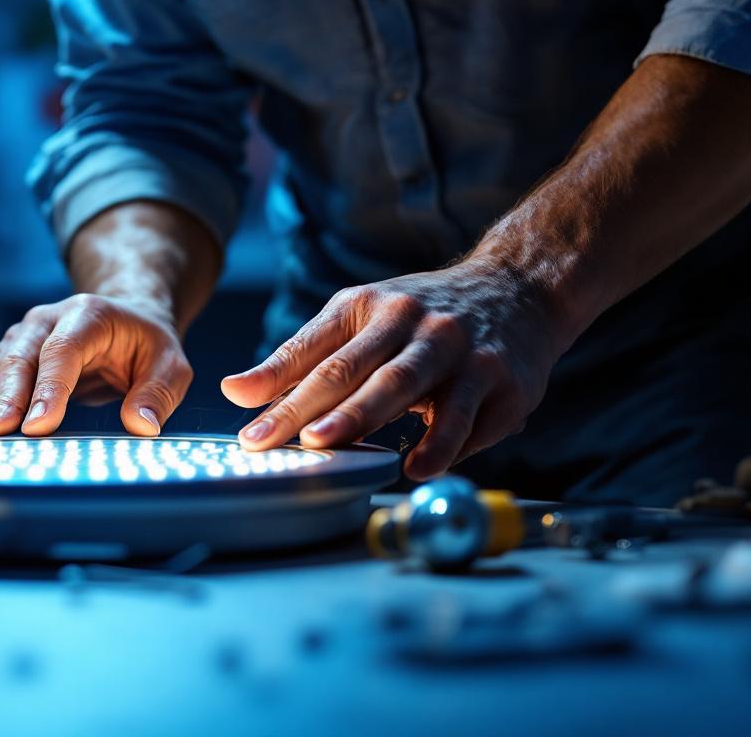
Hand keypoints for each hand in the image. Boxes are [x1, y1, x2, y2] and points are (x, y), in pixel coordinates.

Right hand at [0, 293, 193, 436]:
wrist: (126, 320)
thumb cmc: (148, 346)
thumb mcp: (171, 364)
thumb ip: (158, 393)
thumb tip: (140, 427)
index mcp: (88, 314)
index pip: (63, 350)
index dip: (49, 387)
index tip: (39, 425)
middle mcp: (48, 320)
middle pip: (22, 358)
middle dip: (8, 397)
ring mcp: (25, 337)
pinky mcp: (12, 357)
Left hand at [221, 258, 565, 478]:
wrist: (521, 288)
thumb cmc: (421, 316)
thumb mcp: (357, 319)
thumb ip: (298, 358)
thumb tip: (235, 391)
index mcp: (366, 307)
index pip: (313, 351)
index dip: (276, 390)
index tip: (249, 431)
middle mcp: (411, 321)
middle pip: (354, 369)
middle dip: (316, 408)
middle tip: (286, 442)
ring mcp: (458, 348)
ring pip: (407, 385)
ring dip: (370, 419)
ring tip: (341, 451)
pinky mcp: (501, 378)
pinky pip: (466, 417)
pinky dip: (441, 444)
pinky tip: (418, 467)